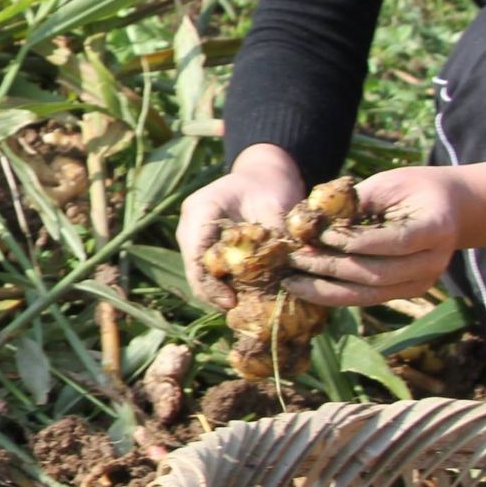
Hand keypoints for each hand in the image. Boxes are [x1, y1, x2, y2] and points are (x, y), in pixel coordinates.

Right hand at [176, 145, 304, 310]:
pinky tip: (247, 297)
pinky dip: (226, 287)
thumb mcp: (276, 205)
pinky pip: (211, 273)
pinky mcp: (206, 248)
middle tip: (239, 312)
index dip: (210, 284)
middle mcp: (191, 226)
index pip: (197, 256)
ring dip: (220, 294)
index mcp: (201, 210)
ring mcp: (196, 238)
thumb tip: (294, 266)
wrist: (263, 174)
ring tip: (245, 309)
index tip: (231, 302)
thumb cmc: (269, 184)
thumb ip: (279, 235)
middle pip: (194, 271)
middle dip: (215, 295)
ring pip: (201, 276)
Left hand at [283, 165, 462, 306]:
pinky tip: (308, 287)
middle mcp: (433, 262)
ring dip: (327, 289)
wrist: (449, 208)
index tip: (320, 234)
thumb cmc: (411, 188)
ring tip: (292, 282)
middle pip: (378, 274)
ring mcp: (422, 282)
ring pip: (371, 294)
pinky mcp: (407, 292)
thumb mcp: (385, 185)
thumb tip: (305, 220)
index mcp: (435, 228)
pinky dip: (336, 294)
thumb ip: (352, 203)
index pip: (395, 242)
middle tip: (294, 259)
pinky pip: (368, 297)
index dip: (356, 241)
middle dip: (331, 268)